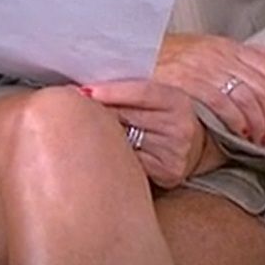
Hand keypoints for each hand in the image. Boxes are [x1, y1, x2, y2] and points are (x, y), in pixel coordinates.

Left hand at [80, 80, 221, 188]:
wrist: (192, 145)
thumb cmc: (161, 115)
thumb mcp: (155, 97)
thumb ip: (127, 91)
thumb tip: (83, 90)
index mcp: (178, 101)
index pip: (141, 93)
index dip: (111, 91)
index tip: (84, 91)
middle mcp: (181, 128)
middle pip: (128, 117)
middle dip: (99, 111)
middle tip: (72, 108)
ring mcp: (175, 154)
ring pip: (125, 141)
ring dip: (101, 135)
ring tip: (85, 130)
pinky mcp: (168, 174)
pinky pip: (129, 162)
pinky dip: (113, 155)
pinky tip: (102, 151)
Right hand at [154, 33, 264, 145]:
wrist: (130, 56)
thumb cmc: (170, 56)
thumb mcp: (211, 47)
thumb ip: (248, 53)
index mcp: (229, 46)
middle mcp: (219, 55)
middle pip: (263, 89)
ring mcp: (203, 67)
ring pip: (247, 98)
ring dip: (257, 124)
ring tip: (256, 139)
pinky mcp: (186, 81)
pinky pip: (222, 104)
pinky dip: (235, 122)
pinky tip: (237, 134)